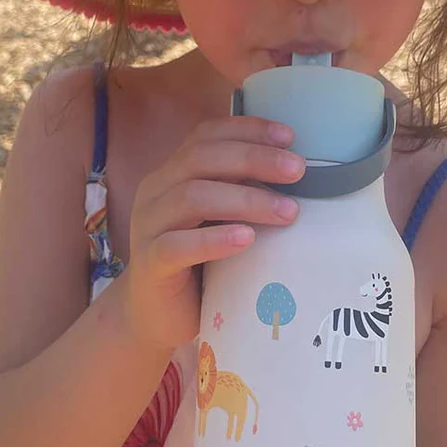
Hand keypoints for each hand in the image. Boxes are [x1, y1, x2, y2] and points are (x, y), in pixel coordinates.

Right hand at [122, 116, 304, 351]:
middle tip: (297, 170)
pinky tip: (246, 239)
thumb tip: (299, 175)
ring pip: (191, 197)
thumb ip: (241, 194)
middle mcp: (155, 193)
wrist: (156, 317)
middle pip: (201, 158)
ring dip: (244, 200)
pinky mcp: (149, 264)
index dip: (246, 130)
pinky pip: (177, 245)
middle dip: (254, 159)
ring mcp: (148, 227)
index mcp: (172, 174)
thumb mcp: (219, 221)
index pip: (205, 135)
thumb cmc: (198, 266)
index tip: (289, 137)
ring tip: (287, 212)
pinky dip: (214, 240)